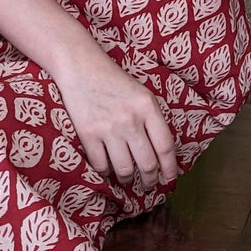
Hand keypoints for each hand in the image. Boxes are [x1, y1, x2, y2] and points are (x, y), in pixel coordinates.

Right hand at [53, 48, 177, 190]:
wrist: (80, 65)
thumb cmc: (112, 80)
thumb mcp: (141, 93)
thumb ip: (152, 119)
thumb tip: (161, 154)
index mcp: (148, 106)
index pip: (165, 146)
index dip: (170, 168)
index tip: (169, 180)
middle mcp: (131, 119)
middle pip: (147, 163)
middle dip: (150, 180)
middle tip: (149, 184)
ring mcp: (108, 127)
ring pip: (125, 169)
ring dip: (128, 179)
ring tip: (127, 177)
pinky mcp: (88, 134)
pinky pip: (101, 165)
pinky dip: (105, 172)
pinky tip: (107, 167)